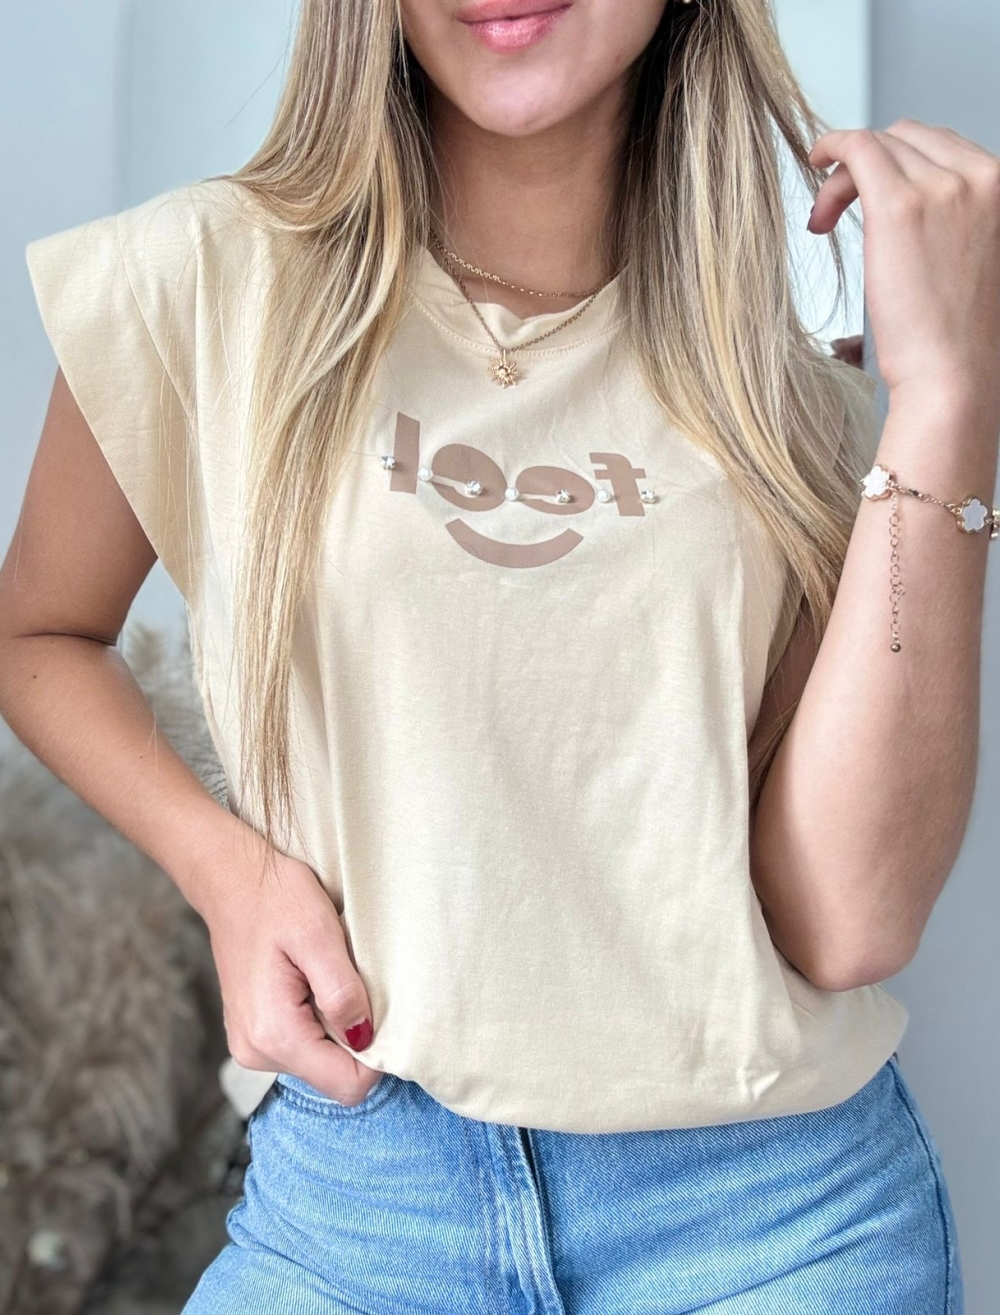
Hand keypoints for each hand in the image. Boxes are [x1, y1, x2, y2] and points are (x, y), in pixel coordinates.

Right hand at [197, 846, 381, 1105]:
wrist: (233, 881)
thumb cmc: (277, 900)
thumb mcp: (319, 936)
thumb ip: (343, 993)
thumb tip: (366, 1039)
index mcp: (274, 1035)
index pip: (348, 1085)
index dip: (377, 1054)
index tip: (377, 1007)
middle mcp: (256, 1053)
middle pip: (336, 1076)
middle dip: (356, 1034)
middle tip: (349, 981)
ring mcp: (252, 1047)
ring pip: (323, 1060)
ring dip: (338, 1024)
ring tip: (326, 975)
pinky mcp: (256, 1034)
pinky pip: (306, 1045)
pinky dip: (320, 1018)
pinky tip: (312, 980)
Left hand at [807, 120, 999, 414]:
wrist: (954, 375)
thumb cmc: (959, 338)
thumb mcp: (974, 262)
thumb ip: (958, 224)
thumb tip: (917, 219)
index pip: (945, 147)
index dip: (902, 166)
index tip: (871, 197)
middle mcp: (982, 176)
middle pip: (911, 139)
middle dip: (871, 166)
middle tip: (839, 213)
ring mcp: (942, 187)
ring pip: (881, 144)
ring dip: (845, 174)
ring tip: (824, 219)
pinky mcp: (899, 207)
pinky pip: (859, 147)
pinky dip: (834, 145)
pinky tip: (816, 160)